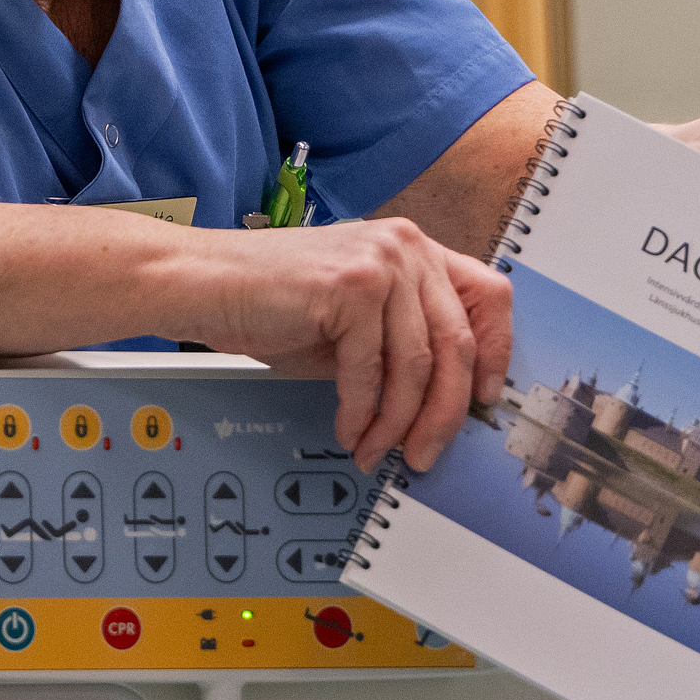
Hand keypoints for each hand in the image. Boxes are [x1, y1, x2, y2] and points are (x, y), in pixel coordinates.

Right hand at [198, 216, 513, 472]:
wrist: (202, 283)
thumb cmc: (268, 301)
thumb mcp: (353, 320)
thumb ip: (400, 343)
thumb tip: (442, 403)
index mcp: (413, 248)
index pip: (489, 296)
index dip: (497, 353)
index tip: (481, 400)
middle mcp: (405, 246)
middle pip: (458, 343)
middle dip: (443, 413)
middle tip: (424, 452)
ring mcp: (380, 262)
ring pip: (416, 366)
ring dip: (397, 422)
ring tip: (377, 448)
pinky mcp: (350, 287)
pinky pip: (371, 371)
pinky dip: (361, 410)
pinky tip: (347, 427)